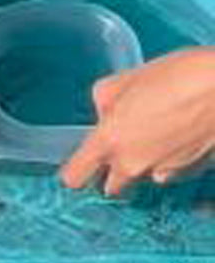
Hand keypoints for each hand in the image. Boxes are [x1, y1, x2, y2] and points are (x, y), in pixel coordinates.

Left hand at [60, 47, 214, 195]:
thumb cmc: (181, 76)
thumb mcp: (128, 78)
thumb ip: (105, 100)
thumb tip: (105, 114)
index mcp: (109, 141)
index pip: (75, 177)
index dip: (76, 172)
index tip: (82, 165)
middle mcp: (132, 164)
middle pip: (110, 186)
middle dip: (112, 171)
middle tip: (124, 144)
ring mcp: (162, 172)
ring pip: (142, 178)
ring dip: (144, 164)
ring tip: (159, 132)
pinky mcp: (188, 173)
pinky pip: (169, 172)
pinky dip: (170, 161)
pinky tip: (181, 135)